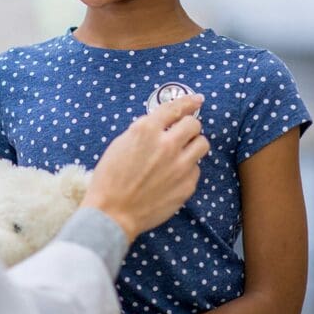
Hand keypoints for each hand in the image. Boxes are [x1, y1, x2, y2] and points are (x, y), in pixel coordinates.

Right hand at [82, 94, 208, 242]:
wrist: (113, 213)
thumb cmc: (110, 179)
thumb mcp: (120, 144)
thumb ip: (144, 130)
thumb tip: (161, 124)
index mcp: (147, 130)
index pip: (175, 108)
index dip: (188, 101)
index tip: (196, 99)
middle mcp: (167, 145)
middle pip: (194, 124)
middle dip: (189, 126)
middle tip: (183, 132)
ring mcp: (180, 166)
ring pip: (202, 144)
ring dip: (193, 144)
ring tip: (182, 152)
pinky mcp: (187, 185)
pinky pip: (196, 168)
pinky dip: (188, 168)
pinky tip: (174, 175)